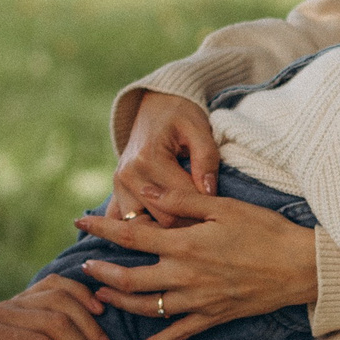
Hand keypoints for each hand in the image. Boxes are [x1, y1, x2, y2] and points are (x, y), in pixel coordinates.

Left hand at [68, 172, 316, 339]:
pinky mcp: (212, 317)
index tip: (80, 222)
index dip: (102, 229)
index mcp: (185, 244)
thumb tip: (149, 191)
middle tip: (84, 268)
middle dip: (102, 274)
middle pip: (129, 280)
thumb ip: (183, 199)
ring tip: (100, 298)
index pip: (132, 236)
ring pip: (147, 308)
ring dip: (119, 304)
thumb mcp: (223, 206)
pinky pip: (176, 335)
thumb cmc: (265, 230)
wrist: (300, 266)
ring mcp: (197, 301)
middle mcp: (186, 276)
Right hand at [110, 91, 220, 224]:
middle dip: (190, 224)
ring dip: (168, 231)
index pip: (181, 199)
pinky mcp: (116, 192)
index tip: (222, 214)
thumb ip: (207, 158)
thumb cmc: (181, 115)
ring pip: (146, 226)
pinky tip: (161, 234)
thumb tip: (209, 191)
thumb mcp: (199, 128)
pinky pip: (125, 222)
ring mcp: (119, 185)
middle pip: (163, 219)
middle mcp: (129, 175)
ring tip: (192, 228)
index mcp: (149, 158)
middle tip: (212, 225)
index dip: (205, 210)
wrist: (155, 105)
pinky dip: (142, 230)